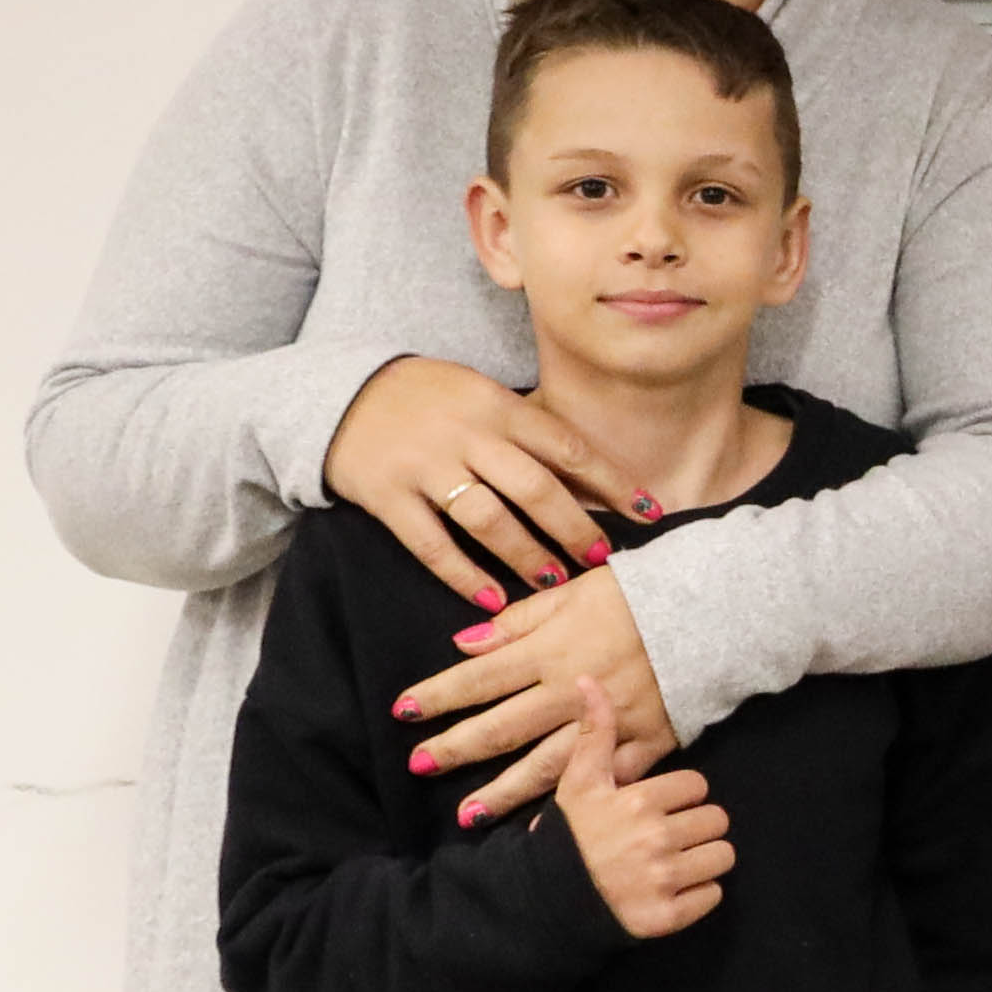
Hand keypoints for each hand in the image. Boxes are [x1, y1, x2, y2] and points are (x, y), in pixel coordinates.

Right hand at [322, 354, 640, 608]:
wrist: (339, 393)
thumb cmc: (429, 400)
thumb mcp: (481, 397)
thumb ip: (526, 432)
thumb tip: (591, 480)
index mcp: (497, 406)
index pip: (567, 447)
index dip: (612, 482)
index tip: (651, 512)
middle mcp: (466, 435)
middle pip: (534, 488)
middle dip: (574, 528)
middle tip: (601, 560)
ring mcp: (424, 465)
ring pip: (487, 519)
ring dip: (524, 555)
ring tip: (553, 579)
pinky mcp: (387, 494)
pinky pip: (430, 543)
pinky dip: (463, 574)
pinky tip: (491, 599)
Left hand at [401, 562, 671, 827]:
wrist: (718, 614)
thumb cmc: (642, 595)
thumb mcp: (575, 592)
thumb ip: (519, 621)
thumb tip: (465, 643)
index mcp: (552, 650)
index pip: (480, 677)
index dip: (439, 695)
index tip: (403, 712)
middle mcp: (572, 692)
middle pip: (504, 727)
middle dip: (458, 748)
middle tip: (418, 766)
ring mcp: (610, 724)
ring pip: (547, 764)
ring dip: (505, 791)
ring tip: (469, 814)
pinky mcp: (646, 743)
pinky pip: (606, 783)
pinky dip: (578, 808)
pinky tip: (550, 831)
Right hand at [547, 677, 732, 938]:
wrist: (546, 901)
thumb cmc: (567, 836)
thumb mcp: (577, 782)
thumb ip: (593, 733)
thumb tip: (589, 679)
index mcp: (638, 801)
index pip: (697, 786)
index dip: (680, 796)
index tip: (656, 807)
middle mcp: (655, 839)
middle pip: (716, 820)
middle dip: (695, 827)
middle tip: (665, 837)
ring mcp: (663, 880)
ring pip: (722, 856)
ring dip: (703, 860)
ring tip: (670, 862)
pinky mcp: (667, 917)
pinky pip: (713, 896)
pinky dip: (697, 895)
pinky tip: (668, 890)